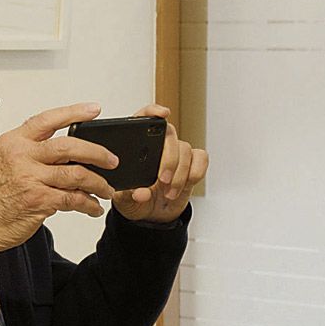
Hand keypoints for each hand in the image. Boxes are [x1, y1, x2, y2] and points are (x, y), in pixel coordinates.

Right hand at [0, 102, 117, 258]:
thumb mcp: (7, 162)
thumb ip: (34, 152)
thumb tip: (72, 151)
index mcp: (14, 142)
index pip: (47, 119)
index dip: (73, 112)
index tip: (93, 109)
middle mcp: (21, 156)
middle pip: (69, 146)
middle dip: (97, 153)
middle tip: (111, 160)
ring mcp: (29, 177)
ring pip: (76, 174)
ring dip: (97, 183)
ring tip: (105, 189)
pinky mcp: (38, 199)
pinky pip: (73, 198)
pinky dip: (88, 204)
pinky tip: (93, 207)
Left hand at [111, 104, 207, 223]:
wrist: (151, 214)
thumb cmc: (134, 200)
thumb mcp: (124, 200)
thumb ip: (129, 195)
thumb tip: (140, 192)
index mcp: (136, 145)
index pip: (143, 118)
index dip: (153, 111)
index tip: (163, 114)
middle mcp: (158, 145)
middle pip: (169, 135)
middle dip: (169, 159)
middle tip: (162, 179)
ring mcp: (176, 153)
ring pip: (185, 149)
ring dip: (180, 173)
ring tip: (169, 192)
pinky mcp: (191, 164)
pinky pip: (200, 158)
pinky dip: (196, 172)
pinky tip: (185, 185)